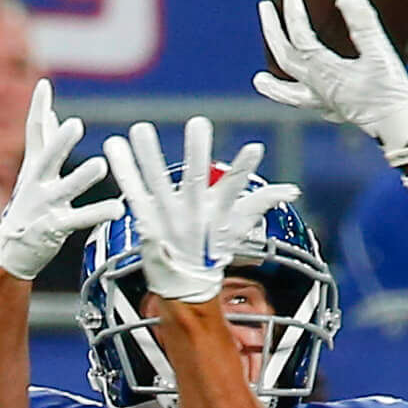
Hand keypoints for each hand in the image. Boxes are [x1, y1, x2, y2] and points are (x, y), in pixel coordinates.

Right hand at [0, 79, 124, 280]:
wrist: (13, 253)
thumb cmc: (30, 208)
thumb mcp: (34, 173)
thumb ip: (45, 145)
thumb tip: (53, 115)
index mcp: (33, 167)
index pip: (35, 133)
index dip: (38, 109)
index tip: (44, 85)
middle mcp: (37, 183)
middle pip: (47, 158)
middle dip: (60, 142)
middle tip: (75, 124)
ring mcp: (45, 205)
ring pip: (65, 189)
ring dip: (82, 178)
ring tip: (100, 165)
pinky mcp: (55, 227)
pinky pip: (80, 219)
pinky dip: (99, 213)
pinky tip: (117, 209)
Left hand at [100, 118, 296, 303]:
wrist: (185, 285)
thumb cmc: (213, 249)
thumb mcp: (239, 228)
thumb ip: (261, 202)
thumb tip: (293, 190)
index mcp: (214, 214)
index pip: (234, 188)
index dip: (244, 170)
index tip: (256, 148)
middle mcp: (190, 215)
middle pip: (194, 180)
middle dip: (197, 152)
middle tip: (200, 122)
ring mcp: (165, 217)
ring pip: (157, 182)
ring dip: (148, 155)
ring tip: (141, 127)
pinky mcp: (143, 219)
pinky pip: (132, 191)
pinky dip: (123, 169)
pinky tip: (113, 144)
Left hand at [254, 0, 407, 159]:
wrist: (401, 131)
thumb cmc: (392, 93)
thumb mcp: (380, 53)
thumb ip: (363, 23)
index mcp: (324, 70)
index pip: (299, 34)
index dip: (292, 9)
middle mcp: (318, 87)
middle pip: (285, 58)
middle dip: (271, 31)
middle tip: (265, 8)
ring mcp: (325, 102)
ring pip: (289, 93)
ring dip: (272, 85)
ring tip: (258, 80)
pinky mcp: (337, 112)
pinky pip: (309, 105)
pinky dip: (298, 98)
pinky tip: (303, 96)